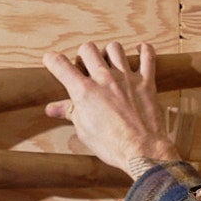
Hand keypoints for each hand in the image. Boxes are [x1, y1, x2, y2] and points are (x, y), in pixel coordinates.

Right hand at [42, 39, 181, 179]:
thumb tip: (52, 109)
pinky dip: (145, 51)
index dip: (52, 61)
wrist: (142, 151)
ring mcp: (126, 78)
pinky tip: (141, 49)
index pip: (61, 65)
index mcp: (84, 91)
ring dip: (109, 53)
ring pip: (114, 48)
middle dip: (83, 56)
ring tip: (109, 62)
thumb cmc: (112, 145)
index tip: (52, 61)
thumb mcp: (84, 131)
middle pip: (87, 49)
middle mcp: (104, 79)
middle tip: (85, 68)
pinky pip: (148, 57)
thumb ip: (69, 113)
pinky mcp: (146, 83)